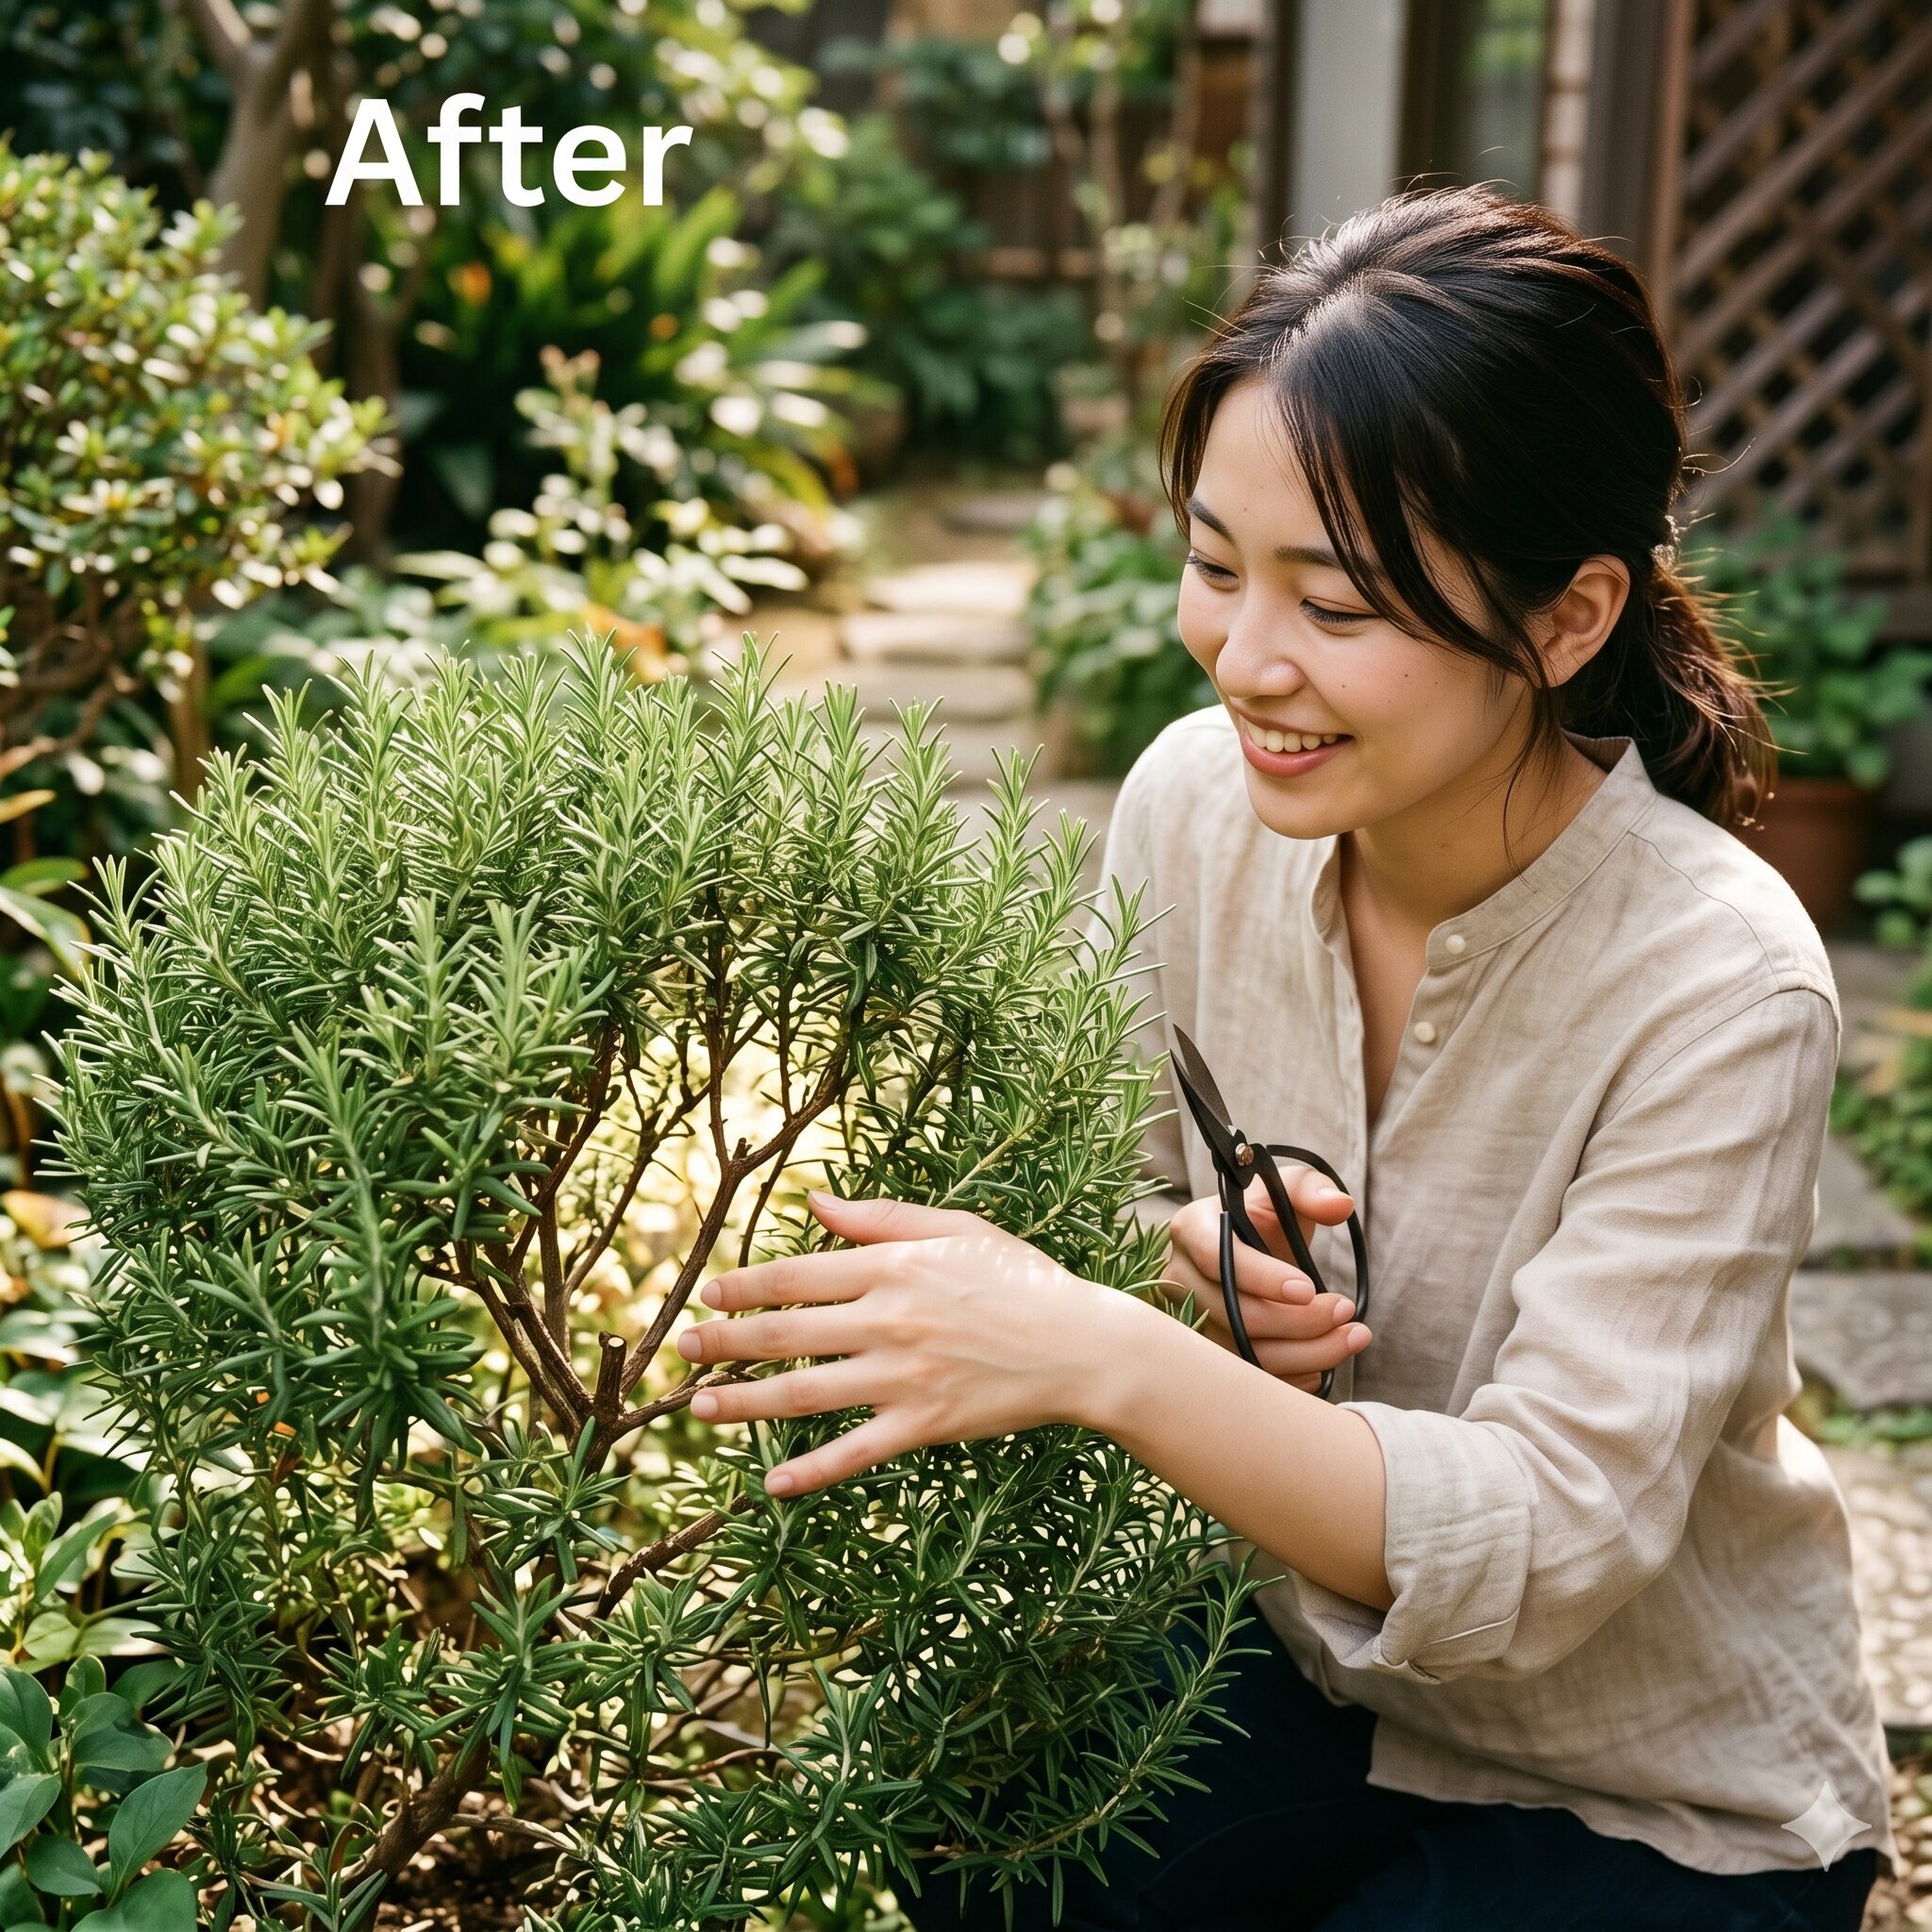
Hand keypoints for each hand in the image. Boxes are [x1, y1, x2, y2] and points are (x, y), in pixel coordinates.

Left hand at [674, 1191, 1128, 1498]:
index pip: (797, 1275)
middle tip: (683, 1349)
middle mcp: (888, 1320)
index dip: (744, 1285)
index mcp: (893, 1266)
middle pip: (785, 1333)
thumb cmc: (1021, 1278)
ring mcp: (903, 1376)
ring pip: (803, 1393)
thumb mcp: (956, 1228)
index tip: (708, 1293)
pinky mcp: (923, 1423)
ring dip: (744, 1402)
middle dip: (725, 1342)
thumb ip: (880, 1217)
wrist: (1081, 1345)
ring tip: (699, 1407)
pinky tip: (770, 1484)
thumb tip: (814, 1202)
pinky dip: (810, 1471)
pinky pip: (854, 1451)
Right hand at [1159, 1166, 1369, 1391]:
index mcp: (1192, 1228)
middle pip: (1233, 1314)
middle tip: (1346, 1311)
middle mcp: (1178, 1277)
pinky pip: (1248, 1379)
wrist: (1251, 1250)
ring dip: (1306, 1353)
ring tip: (1352, 1337)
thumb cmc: (1267, 1216)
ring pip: (1243, 1354)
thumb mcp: (1288, 1189)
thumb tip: (1339, 1205)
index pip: (1218, 1258)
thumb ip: (1313, 1189)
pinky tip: (1325, 1363)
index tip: (1309, 1288)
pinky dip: (1291, 1377)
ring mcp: (1188, 1320)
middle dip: (1299, 1321)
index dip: (1262, 1278)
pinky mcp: (1205, 1355)